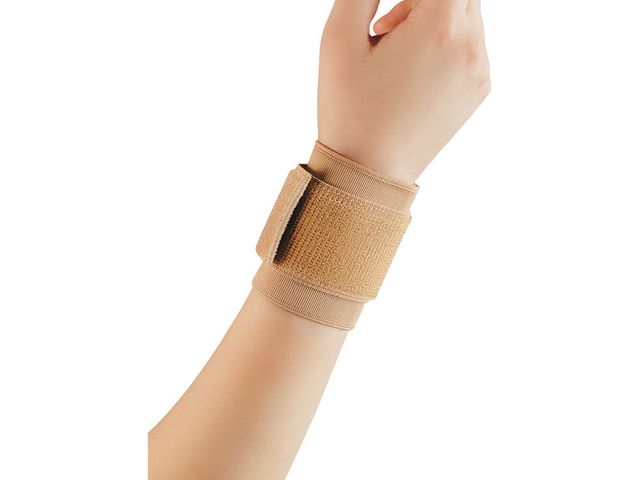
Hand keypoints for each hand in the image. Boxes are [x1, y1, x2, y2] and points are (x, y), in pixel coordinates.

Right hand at [318, 0, 489, 183]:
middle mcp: (471, 44)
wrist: (370, 170)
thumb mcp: (339, 38)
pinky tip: (413, 73)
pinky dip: (446, 43)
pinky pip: (471, 44)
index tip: (387, 23)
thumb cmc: (349, 108)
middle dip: (422, 1)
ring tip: (396, 52)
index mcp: (439, 26)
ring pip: (467, 13)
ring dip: (434, 17)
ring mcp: (480, 68)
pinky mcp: (480, 88)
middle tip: (387, 28)